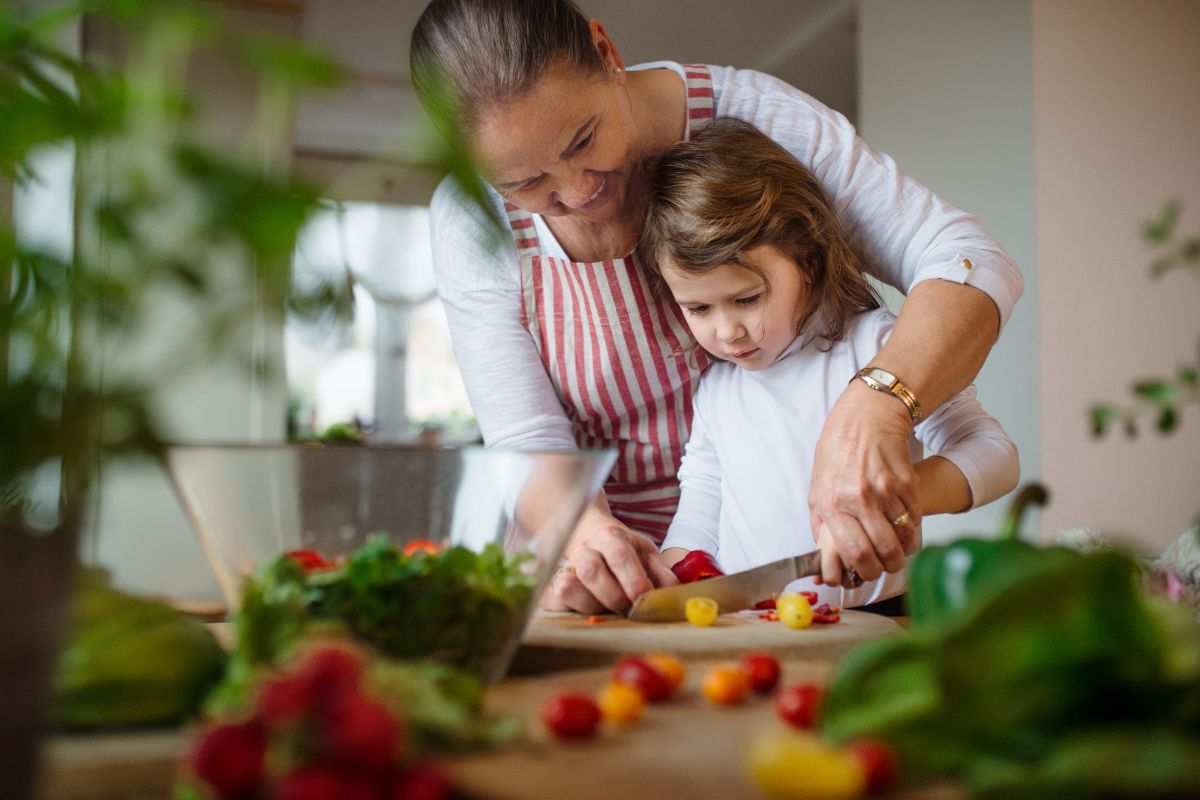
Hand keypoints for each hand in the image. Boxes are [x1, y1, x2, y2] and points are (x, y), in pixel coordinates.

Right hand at [540, 508, 677, 613]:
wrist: (584, 530)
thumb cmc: (621, 548)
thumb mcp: (646, 552)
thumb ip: (661, 573)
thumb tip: (674, 594)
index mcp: (611, 537)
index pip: (620, 556)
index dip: (633, 580)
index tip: (644, 600)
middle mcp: (584, 548)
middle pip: (591, 571)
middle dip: (613, 597)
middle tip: (629, 610)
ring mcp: (564, 565)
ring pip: (569, 587)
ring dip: (592, 606)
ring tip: (608, 609)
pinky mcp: (551, 583)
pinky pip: (553, 600)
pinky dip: (570, 609)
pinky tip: (587, 609)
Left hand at [809, 381, 921, 585]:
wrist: (865, 417)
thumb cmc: (838, 451)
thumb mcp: (817, 486)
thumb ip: (822, 522)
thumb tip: (825, 556)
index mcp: (832, 503)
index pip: (853, 552)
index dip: (865, 570)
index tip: (868, 573)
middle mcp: (858, 499)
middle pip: (882, 551)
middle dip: (887, 567)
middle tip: (886, 566)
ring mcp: (885, 491)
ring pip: (902, 538)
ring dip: (902, 552)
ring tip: (898, 552)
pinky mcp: (907, 482)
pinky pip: (914, 519)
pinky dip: (912, 531)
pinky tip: (906, 529)